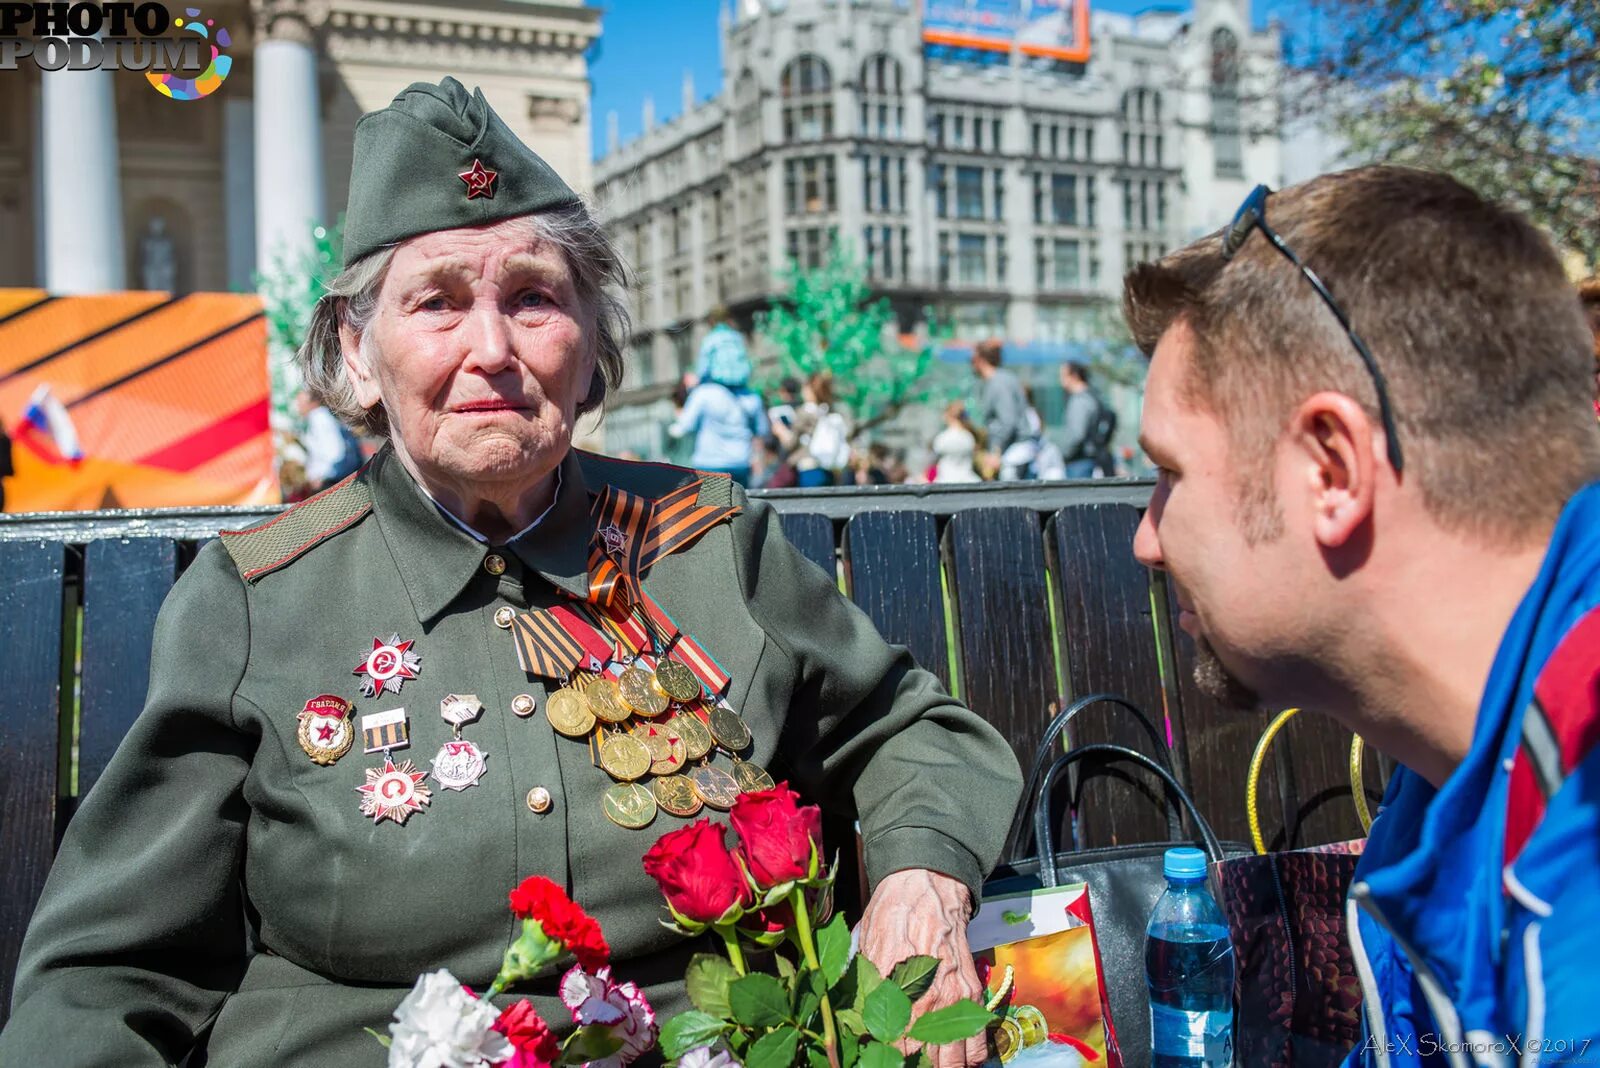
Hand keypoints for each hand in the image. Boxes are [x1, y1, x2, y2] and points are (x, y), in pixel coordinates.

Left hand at [857, 869, 984, 1067]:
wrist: (926, 883)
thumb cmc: (890, 913)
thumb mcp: (866, 950)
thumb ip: (865, 992)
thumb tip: (858, 1025)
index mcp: (895, 992)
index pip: (891, 1050)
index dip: (887, 1057)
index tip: (883, 1055)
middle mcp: (927, 1001)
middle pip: (925, 1061)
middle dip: (915, 1064)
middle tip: (907, 1060)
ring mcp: (954, 999)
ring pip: (954, 1060)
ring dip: (943, 1065)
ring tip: (932, 1063)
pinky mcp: (971, 993)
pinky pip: (978, 1042)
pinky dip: (970, 1057)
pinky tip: (957, 1058)